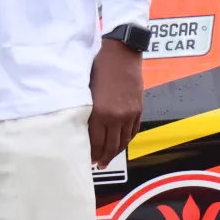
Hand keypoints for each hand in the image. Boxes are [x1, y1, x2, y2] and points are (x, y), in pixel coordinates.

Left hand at [89, 38, 143, 168]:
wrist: (122, 54)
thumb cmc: (99, 67)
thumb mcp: (86, 89)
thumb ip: (86, 110)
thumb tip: (81, 127)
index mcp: (100, 112)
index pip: (95, 141)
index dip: (91, 153)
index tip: (87, 159)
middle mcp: (116, 117)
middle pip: (110, 145)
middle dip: (103, 157)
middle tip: (97, 164)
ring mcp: (129, 114)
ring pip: (123, 141)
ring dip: (115, 152)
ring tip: (108, 159)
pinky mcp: (138, 109)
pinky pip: (133, 131)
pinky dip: (126, 141)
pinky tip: (120, 144)